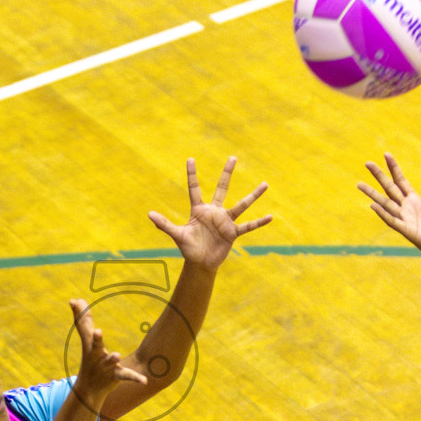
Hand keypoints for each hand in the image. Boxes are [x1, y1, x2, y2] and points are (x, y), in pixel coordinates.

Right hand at [70, 299, 147, 404]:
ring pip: (110, 361)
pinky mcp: (116, 376)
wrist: (88, 390)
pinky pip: (127, 376)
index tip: (73, 301)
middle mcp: (96, 355)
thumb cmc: (89, 360)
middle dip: (96, 338)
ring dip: (112, 358)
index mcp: (90, 345)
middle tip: (97, 331)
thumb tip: (74, 299)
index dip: (79, 315)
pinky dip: (136, 378)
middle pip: (96, 345)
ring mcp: (106, 366)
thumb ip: (83, 320)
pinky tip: (144, 381)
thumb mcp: (87, 340)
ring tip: (116, 355)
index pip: (83, 328)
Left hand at [148, 157, 270, 269]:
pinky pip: (248, 226)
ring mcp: (225, 221)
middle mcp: (214, 212)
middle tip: (233, 157)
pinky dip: (258, 222)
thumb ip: (164, 224)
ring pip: (241, 205)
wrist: (200, 263)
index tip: (190, 158)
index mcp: (199, 210)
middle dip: (227, 173)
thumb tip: (149, 214)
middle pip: (221, 188)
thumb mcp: (177, 234)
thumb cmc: (188, 248)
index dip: (192, 174)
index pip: (194, 188)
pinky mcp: (232, 233)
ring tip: (265, 184)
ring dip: (253, 195)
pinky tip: (271, 216)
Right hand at [358, 153, 420, 263]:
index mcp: (414, 200)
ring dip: (372, 194)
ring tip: (359, 184)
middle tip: (367, 163)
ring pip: (385, 203)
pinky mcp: (406, 230)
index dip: (394, 167)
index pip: (400, 180)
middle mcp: (406, 208)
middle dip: (379, 175)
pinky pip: (392, 221)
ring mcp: (404, 218)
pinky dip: (383, 213)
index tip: (386, 154)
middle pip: (389, 188)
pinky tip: (373, 205)